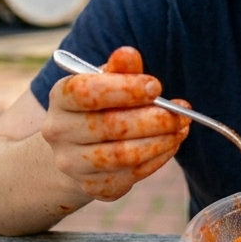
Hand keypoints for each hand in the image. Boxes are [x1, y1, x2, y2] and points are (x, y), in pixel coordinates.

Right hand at [42, 46, 190, 201]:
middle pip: (110, 127)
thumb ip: (120, 69)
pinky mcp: (92, 187)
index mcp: (61, 97)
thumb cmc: (100, 106)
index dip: (125, 90)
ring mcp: (72, 164)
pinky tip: (170, 145)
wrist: (78, 148)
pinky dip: (157, 160)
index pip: (86, 92)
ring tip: (181, 128)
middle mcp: (59, 132)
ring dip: (160, 141)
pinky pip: (131, 176)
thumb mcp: (107, 81)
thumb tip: (128, 54)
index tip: (156, 87)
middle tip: (182, 112)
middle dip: (153, 119)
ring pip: (122, 156)